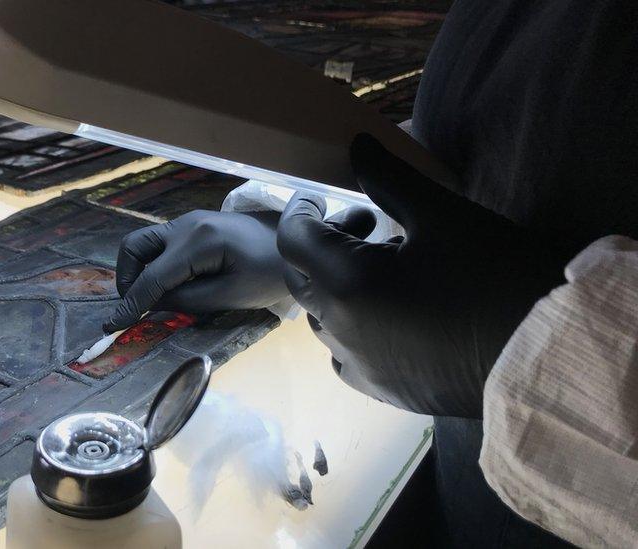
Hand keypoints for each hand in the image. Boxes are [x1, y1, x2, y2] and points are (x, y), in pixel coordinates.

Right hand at [105, 210, 310, 332]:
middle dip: (126, 279)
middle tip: (135, 308)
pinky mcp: (193, 226)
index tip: (112, 326)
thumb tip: (153, 304)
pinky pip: (161, 244)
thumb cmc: (271, 272)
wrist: (294, 242)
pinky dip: (153, 264)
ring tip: (150, 299)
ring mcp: (188, 222)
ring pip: (144, 243)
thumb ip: (188, 301)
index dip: (131, 304)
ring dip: (138, 271)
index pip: (152, 277)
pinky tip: (168, 286)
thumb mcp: (231, 295)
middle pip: (134, 247)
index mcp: (198, 242)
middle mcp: (186, 225)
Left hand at [277, 134, 569, 417]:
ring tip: (383, 264)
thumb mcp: (444, 215)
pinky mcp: (384, 392)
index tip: (321, 196)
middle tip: (365, 222)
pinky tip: (388, 312)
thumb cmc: (496, 275)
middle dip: (321, 244)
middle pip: (302, 279)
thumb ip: (389, 180)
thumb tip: (357, 146)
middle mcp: (341, 332)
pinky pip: (345, 357)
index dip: (300, 211)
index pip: (293, 240)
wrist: (550, 354)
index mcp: (347, 285)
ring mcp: (361, 367)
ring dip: (336, 286)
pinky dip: (351, 328)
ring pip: (322, 320)